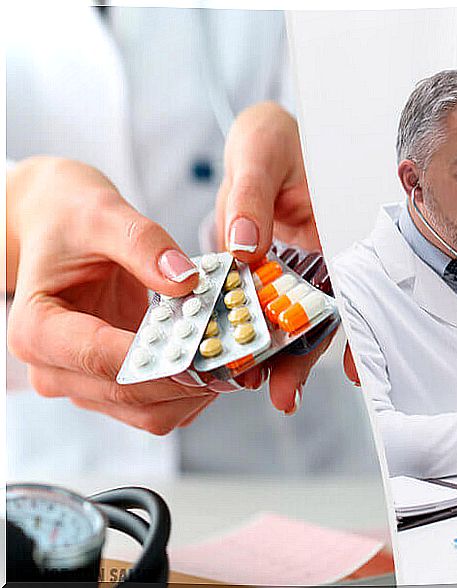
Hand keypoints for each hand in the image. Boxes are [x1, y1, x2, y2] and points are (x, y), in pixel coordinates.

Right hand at [7, 157, 216, 433]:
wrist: (64, 231)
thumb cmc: (73, 222)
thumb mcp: (104, 215)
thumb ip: (144, 244)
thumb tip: (186, 280)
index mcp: (37, 329)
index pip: (100, 357)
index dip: (159, 359)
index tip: (209, 347)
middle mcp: (55, 369)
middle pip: (130, 394)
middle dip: (190, 378)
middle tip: (243, 353)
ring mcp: (86, 385)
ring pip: (151, 412)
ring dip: (199, 390)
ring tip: (240, 355)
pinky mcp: (117, 388)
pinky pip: (164, 406)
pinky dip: (198, 389)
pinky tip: (224, 358)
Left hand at [214, 101, 327, 412]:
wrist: (258, 144)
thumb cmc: (272, 137)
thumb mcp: (260, 150)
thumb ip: (251, 196)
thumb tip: (245, 245)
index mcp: (335, 228)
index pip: (352, 284)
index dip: (358, 329)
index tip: (353, 368)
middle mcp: (324, 258)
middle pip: (323, 316)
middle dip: (307, 359)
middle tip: (285, 395)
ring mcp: (296, 274)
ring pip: (294, 324)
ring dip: (283, 361)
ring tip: (268, 394)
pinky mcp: (269, 281)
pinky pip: (264, 316)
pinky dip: (258, 343)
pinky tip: (250, 371)